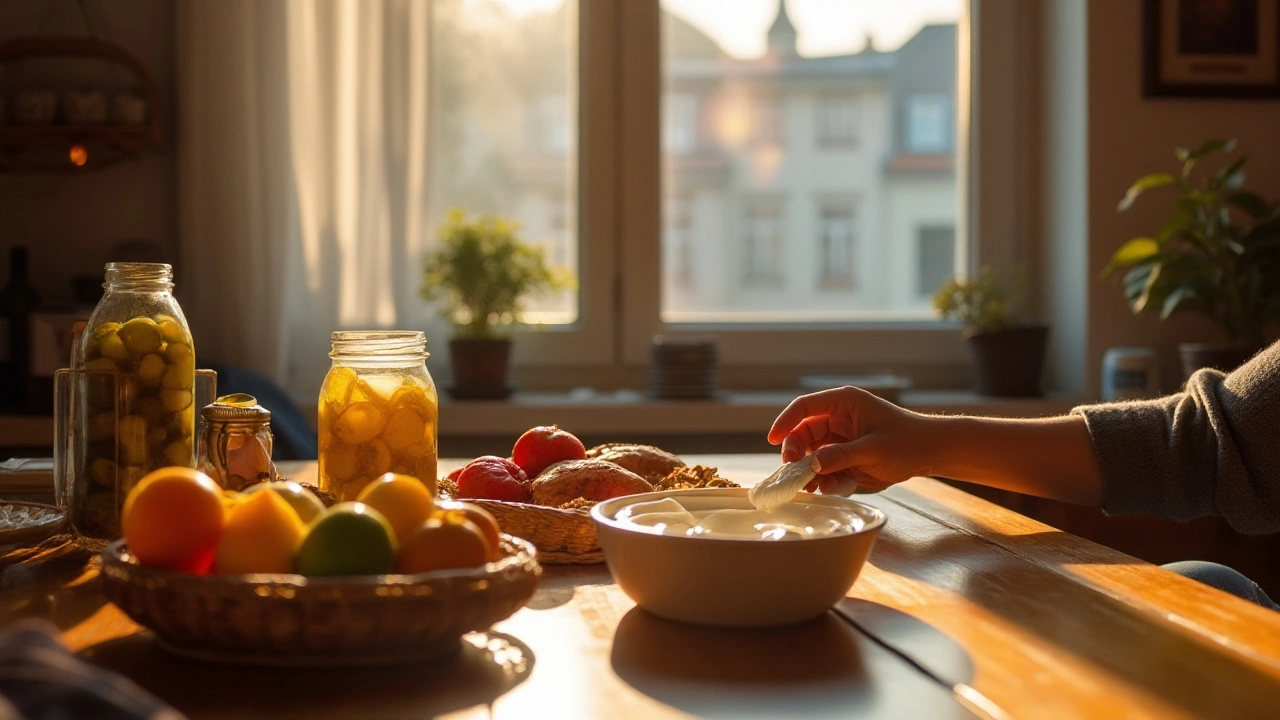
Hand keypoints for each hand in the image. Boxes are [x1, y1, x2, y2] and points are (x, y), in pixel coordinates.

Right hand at [767, 386, 938, 494]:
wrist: (931, 453)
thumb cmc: (908, 441)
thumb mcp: (872, 450)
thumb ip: (839, 456)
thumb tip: (809, 465)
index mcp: (844, 404)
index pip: (804, 407)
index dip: (785, 422)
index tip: (772, 440)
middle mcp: (838, 418)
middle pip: (803, 433)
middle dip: (796, 454)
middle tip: (795, 474)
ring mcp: (841, 437)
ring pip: (811, 453)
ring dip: (808, 470)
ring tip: (810, 487)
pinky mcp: (845, 455)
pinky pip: (823, 466)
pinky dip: (821, 478)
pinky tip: (826, 488)